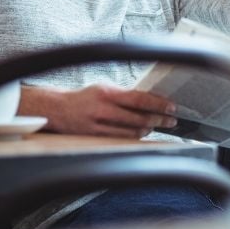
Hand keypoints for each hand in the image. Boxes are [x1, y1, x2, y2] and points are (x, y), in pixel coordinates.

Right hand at [20, 83, 177, 137]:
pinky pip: (122, 139)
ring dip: (149, 130)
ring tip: (157, 126)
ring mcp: (99, 126)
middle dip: (159, 120)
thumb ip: (125, 95)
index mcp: (107, 93)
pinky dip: (135, 137)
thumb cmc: (85, 98)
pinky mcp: (96, 138)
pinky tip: (142, 133)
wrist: (58, 110)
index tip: (171, 107)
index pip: (140, 99)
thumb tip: (150, 101)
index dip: (159, 104)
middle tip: (171, 120)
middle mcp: (103, 109)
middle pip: (139, 118)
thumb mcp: (105, 89)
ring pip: (133, 132)